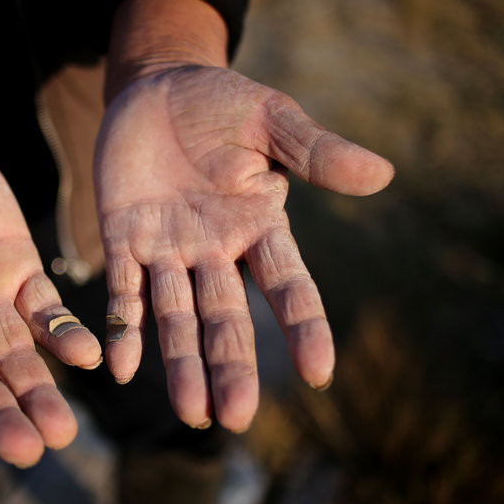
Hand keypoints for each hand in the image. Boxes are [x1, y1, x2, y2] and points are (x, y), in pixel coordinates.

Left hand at [95, 65, 393, 431]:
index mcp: (258, 224)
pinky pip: (123, 290)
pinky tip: (120, 368)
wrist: (158, 86)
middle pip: (227, 317)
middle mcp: (216, 249)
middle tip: (235, 417)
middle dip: (230, 364)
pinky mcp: (122, 237)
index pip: (288, 285)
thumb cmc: (222, 103)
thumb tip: (383, 175)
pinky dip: (124, 326)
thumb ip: (316, 150)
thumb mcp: (272, 119)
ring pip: (175, 316)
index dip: (303, 327)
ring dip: (180, 364)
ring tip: (190, 412)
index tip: (318, 373)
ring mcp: (168, 248)